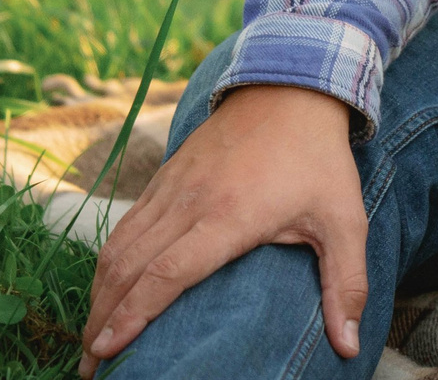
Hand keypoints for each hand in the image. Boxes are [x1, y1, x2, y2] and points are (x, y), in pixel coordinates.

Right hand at [79, 84, 367, 375]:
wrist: (292, 87)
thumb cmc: (319, 159)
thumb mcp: (345, 220)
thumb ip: (346, 284)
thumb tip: (349, 347)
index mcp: (229, 216)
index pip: (166, 274)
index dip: (132, 317)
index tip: (106, 352)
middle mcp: (189, 202)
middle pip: (128, 268)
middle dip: (101, 320)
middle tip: (88, 366)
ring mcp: (172, 187)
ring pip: (118, 247)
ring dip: (98, 294)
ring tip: (89, 338)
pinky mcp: (165, 176)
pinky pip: (125, 225)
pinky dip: (107, 262)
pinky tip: (106, 288)